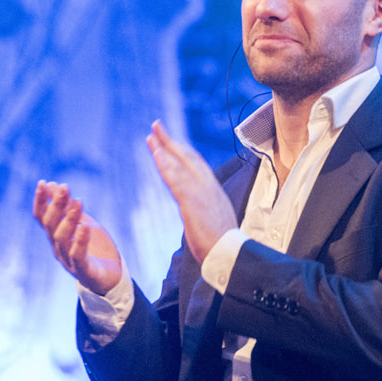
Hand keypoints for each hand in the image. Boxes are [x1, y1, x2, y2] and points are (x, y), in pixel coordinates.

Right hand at [32, 181, 122, 294]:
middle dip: (56, 205)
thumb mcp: (82, 222)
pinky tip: (84, 227)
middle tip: (64, 188)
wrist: (110, 278)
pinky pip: (78, 256)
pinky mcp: (84, 270)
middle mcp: (58, 247)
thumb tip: (51, 185)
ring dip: (68, 219)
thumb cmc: (94, 249)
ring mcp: (69, 259)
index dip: (40, 201)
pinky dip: (80, 241)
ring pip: (62, 238)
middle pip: (51, 225)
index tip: (42, 183)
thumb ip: (68, 207)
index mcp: (56, 235)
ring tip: (77, 202)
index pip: (42, 217)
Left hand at [146, 121, 237, 262]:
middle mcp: (208, 187)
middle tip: (156, 125)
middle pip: (187, 157)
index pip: (196, 164)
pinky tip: (157, 156)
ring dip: (164, 149)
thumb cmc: (221, 243)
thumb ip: (205, 208)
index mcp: (213, 190)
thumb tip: (198, 208)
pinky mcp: (193, 203)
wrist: (230, 255)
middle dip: (170, 141)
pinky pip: (177, 181)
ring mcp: (201, 194)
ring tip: (151, 137)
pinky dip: (166, 166)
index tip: (169, 140)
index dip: (182, 150)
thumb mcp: (213, 219)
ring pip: (180, 165)